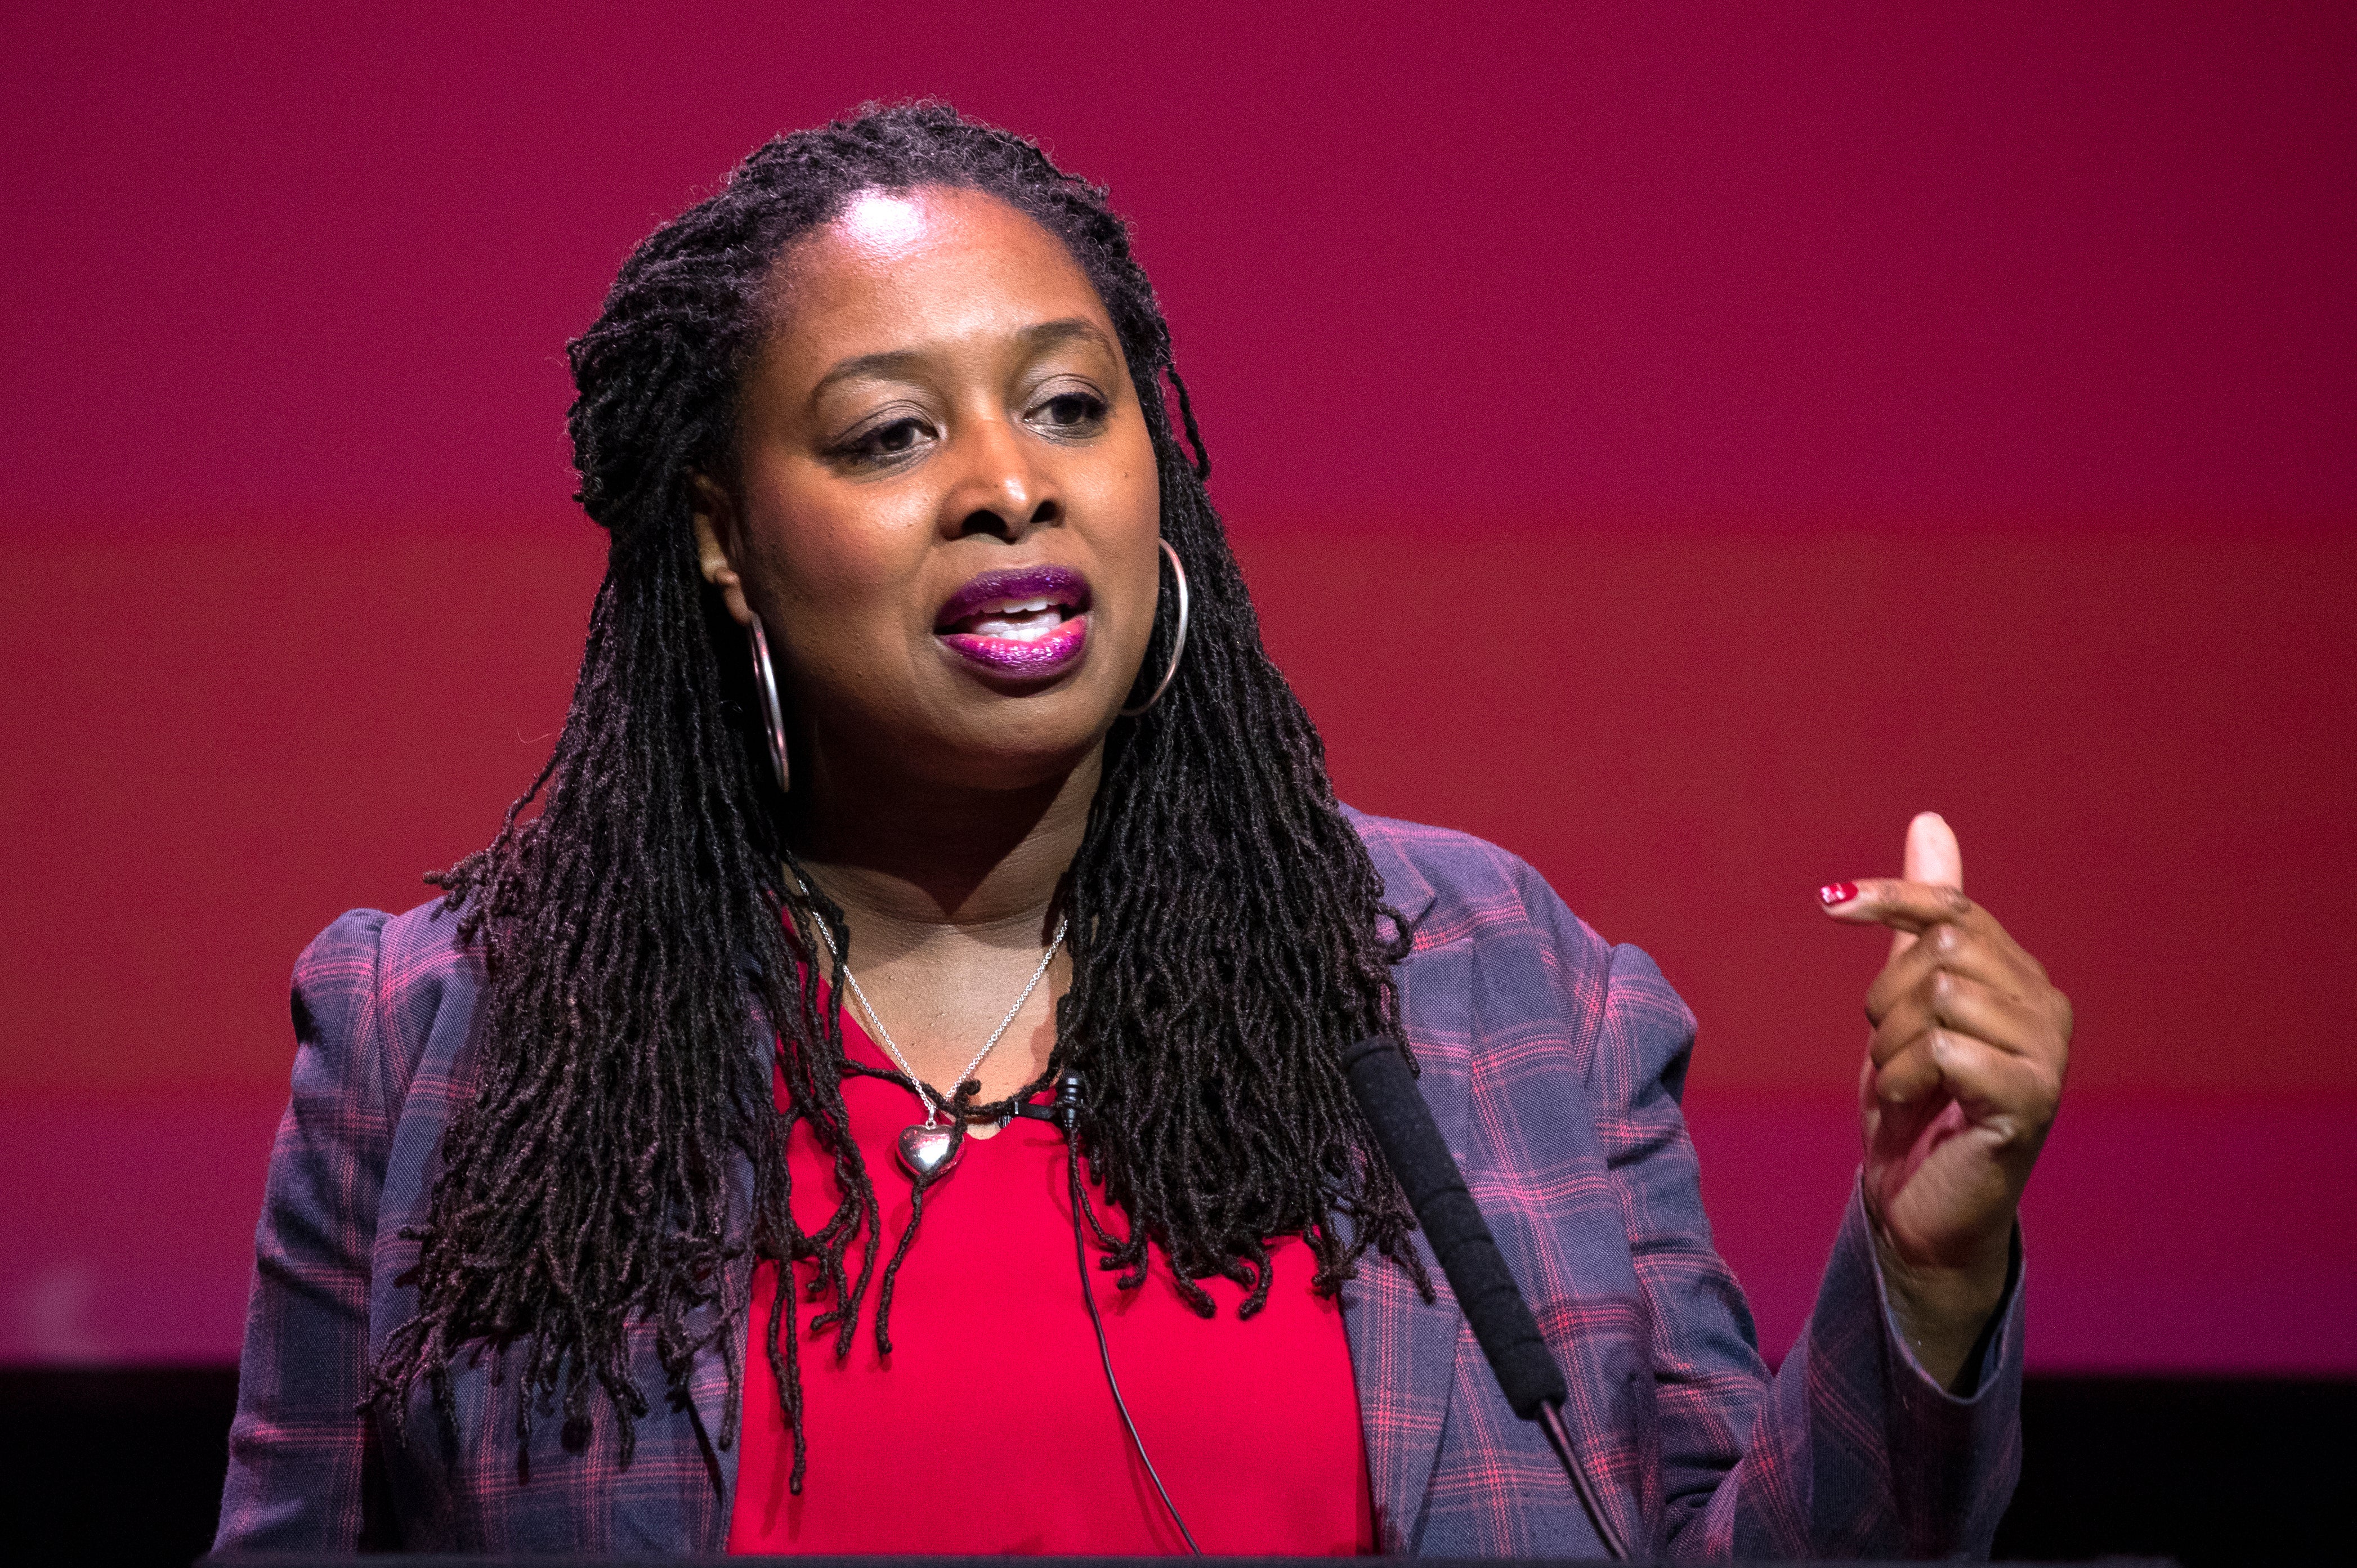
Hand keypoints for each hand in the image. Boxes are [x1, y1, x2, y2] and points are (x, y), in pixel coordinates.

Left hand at [1821, 812, 2071, 1386]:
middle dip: (1886, 1001)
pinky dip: (1907, 1080)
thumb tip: (1930, 820)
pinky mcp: (2032, 1101)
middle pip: (1942, 950)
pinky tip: (1917, 1110)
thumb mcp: (1903, 996)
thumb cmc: (1914, 1101)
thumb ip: (1922, 916)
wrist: (1917, 1204)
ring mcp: (2048, 1055)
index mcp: (2022, 978)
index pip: (1955, 907)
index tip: (1829, 903)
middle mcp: (2049, 1008)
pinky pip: (1947, 1050)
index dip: (1890, 899)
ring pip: (1939, 997)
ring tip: (1905, 1087)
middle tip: (1890, 1055)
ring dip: (1893, 1048)